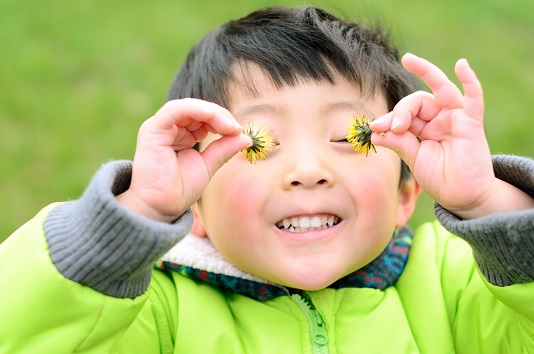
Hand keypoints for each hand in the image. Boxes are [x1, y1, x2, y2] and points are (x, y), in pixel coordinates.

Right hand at [117, 98, 250, 221]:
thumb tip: (246, 138)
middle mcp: (168, 128)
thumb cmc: (179, 190)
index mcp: (180, 134)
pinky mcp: (152, 130)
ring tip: (228, 126)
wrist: (161, 208)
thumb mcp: (208, 165)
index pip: (203, 116)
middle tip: (236, 129)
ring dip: (212, 113)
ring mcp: (159, 127)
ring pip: (188, 106)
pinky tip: (211, 115)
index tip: (239, 131)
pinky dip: (194, 109)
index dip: (222, 120)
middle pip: (197, 109)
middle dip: (220, 116)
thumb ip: (224, 149)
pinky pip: (174, 111)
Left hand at [370, 53, 496, 218]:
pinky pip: (474, 98)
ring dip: (425, 73)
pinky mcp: (472, 124)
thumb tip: (376, 131)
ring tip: (409, 60)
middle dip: (401, 110)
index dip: (389, 118)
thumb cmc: (440, 179)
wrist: (463, 198)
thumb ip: (399, 142)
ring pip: (439, 91)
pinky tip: (461, 65)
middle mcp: (439, 119)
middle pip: (418, 101)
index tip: (374, 128)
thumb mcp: (414, 159)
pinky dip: (469, 80)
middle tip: (392, 126)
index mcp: (424, 128)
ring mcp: (456, 119)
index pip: (404, 113)